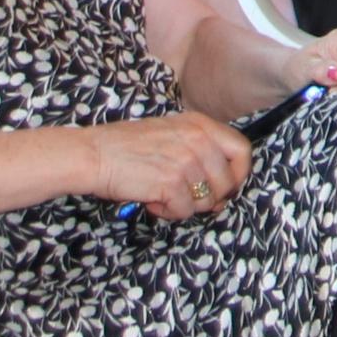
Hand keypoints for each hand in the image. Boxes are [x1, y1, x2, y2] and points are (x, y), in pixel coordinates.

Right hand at [88, 112, 252, 219]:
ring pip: (205, 201)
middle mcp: (198, 140)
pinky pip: (184, 211)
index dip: (239, 174)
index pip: (242, 150)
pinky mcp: (172, 184)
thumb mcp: (171, 133)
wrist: (94, 154)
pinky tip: (152, 199)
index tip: (226, 187)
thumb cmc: (127, 146)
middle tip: (184, 196)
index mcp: (200, 124)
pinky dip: (168, 211)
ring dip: (184, 205)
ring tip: (162, 193)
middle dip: (209, 198)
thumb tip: (223, 190)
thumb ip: (200, 152)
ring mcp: (186, 162)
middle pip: (227, 183)